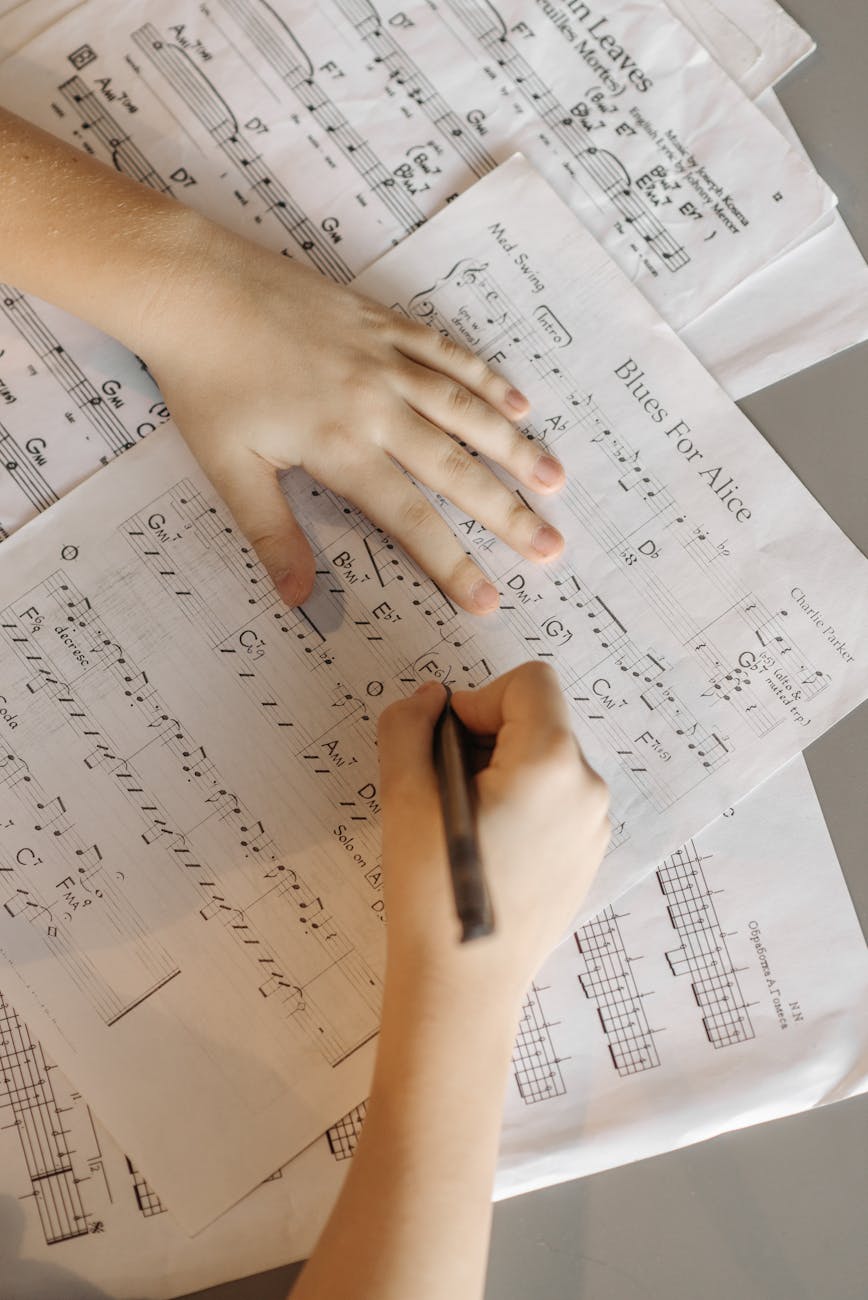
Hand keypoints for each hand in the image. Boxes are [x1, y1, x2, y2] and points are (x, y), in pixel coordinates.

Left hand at [140, 226, 565, 612]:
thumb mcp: (231, 469)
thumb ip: (273, 534)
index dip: (452, 564)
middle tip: (553, 546)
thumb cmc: (205, 382)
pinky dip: (487, 378)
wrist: (193, 287)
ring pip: (467, 409)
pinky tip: (518, 401)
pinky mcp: (383, 323)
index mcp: (342, 447)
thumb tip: (299, 599)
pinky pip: (448, 352)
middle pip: (458, 468)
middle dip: (509, 514)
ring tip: (556, 480)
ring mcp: (387, 359)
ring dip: (515, 447)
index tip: (488, 599)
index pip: (411, 519)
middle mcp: (378, 404)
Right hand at [377, 663, 609, 995]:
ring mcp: (594, 826)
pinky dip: (521, 804)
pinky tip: (488, 848)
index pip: (529, 682)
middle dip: (488, 737)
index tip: (448, 742)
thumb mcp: (403, 796)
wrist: (463, 987)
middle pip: (539, 720)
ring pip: (546, 761)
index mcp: (551, 764)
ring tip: (465, 824)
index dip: (480, 699)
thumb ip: (409, 726)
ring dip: (503, 771)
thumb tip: (431, 698)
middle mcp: (587, 788)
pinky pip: (556, 800)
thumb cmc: (433, 893)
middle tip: (447, 789)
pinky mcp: (588, 855)